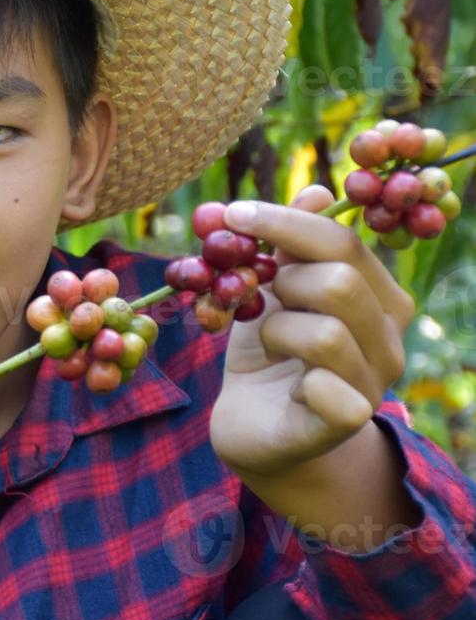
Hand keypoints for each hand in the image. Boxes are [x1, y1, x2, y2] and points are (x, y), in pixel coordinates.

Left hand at [209, 185, 415, 480]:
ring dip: (275, 329)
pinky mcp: (345, 422)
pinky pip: (327, 389)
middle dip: (282, 280)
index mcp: (377, 298)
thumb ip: (289, 247)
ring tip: (266, 342)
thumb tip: (315, 190)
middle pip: (341, 280)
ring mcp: (373, 384)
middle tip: (258, 296)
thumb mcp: (270, 294)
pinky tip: (282, 381)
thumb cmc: (266, 355)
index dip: (285, 222)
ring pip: (327, 332)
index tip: (232, 214)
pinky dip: (293, 379)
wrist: (255, 429)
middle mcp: (388, 339)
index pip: (344, 242)